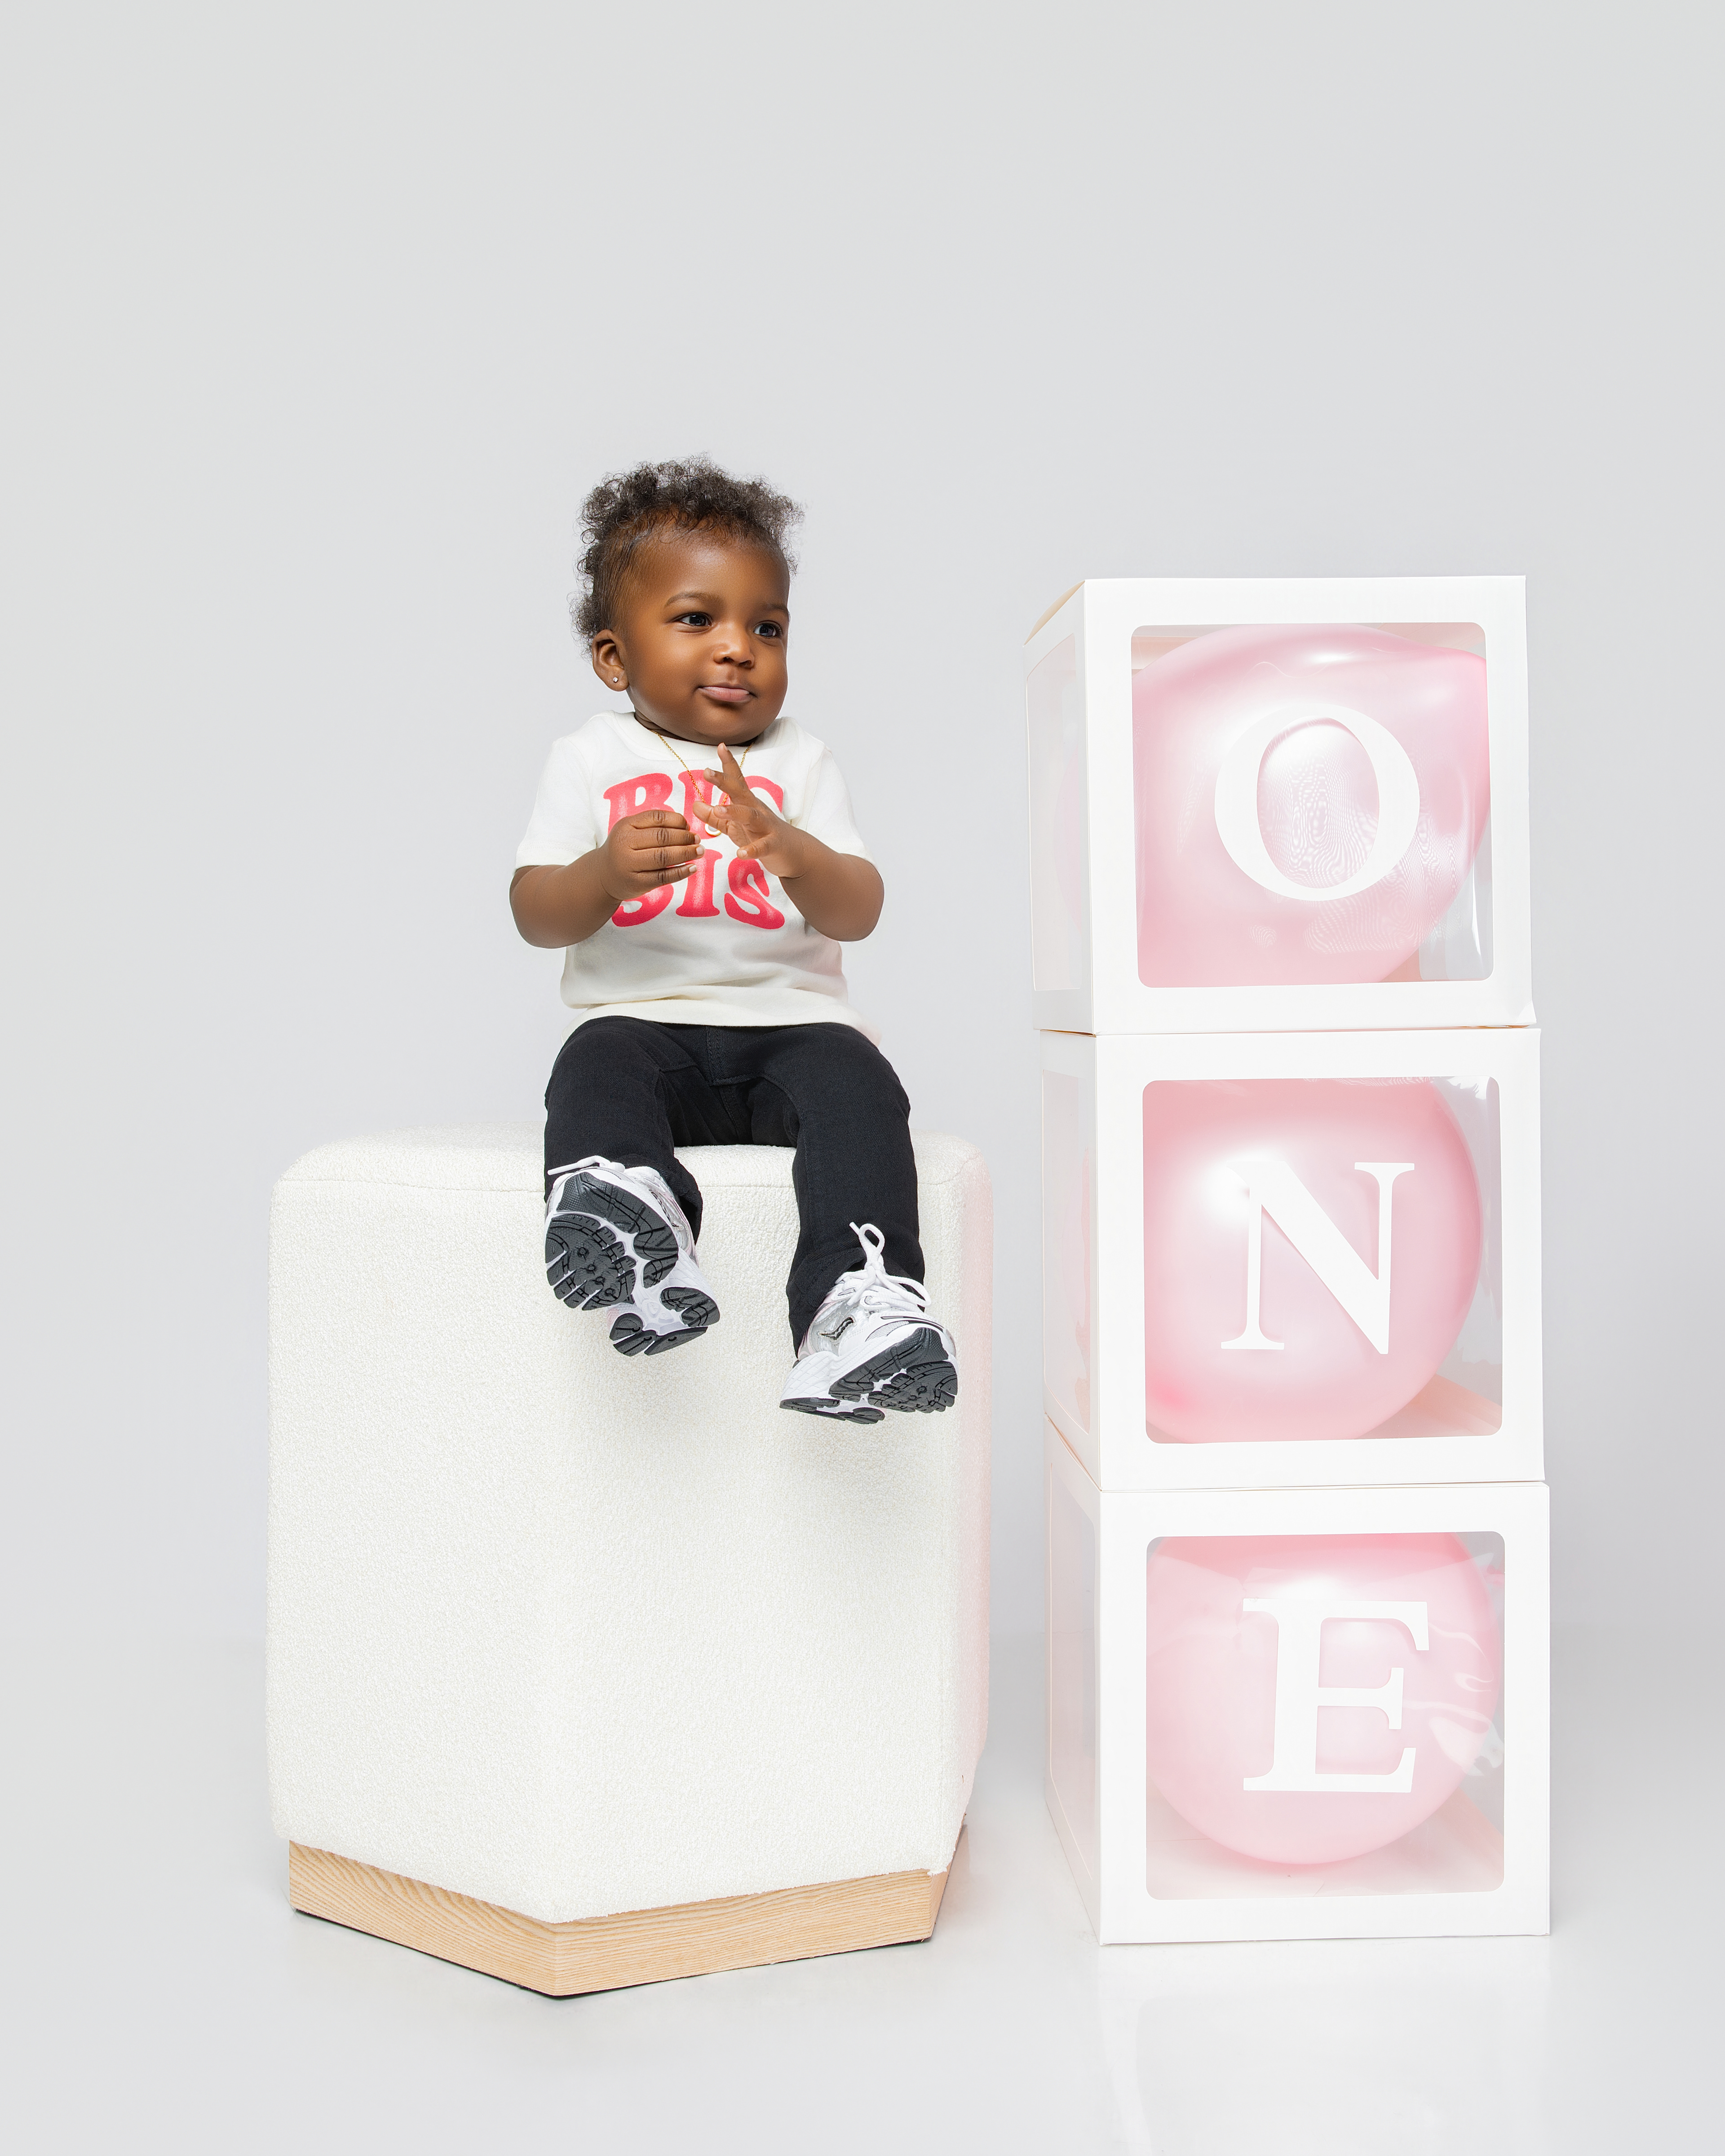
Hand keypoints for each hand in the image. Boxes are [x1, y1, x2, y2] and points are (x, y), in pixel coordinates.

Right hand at [599, 809, 702, 901]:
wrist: (604, 875)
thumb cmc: (624, 849)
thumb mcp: (632, 830)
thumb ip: (654, 826)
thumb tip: (686, 827)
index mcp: (626, 825)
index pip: (657, 818)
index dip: (677, 821)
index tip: (688, 827)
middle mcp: (625, 843)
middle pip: (662, 837)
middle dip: (685, 838)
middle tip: (697, 840)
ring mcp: (629, 864)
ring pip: (663, 857)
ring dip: (686, 853)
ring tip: (699, 851)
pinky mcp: (636, 883)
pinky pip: (663, 877)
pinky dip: (680, 872)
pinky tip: (692, 868)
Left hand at [690, 742, 808, 877]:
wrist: (793, 853)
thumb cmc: (761, 836)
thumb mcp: (735, 826)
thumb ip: (715, 817)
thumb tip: (695, 804)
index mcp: (746, 803)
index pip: (736, 780)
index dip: (728, 764)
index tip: (720, 746)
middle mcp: (756, 810)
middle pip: (740, 792)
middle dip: (724, 781)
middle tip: (707, 772)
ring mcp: (766, 826)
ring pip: (750, 816)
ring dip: (734, 812)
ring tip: (718, 810)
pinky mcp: (773, 844)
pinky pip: (763, 846)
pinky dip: (752, 849)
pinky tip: (741, 854)